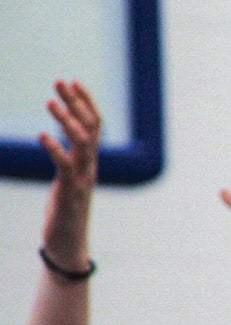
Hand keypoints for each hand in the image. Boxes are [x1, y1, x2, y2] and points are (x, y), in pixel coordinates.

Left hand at [39, 80, 100, 261]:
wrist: (68, 244)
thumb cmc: (65, 213)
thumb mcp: (67, 181)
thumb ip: (67, 160)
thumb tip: (59, 141)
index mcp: (89, 161)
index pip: (94, 124)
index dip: (85, 102)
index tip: (72, 81)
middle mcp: (90, 166)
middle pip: (90, 127)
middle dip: (76, 102)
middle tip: (60, 81)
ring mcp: (82, 178)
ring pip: (81, 142)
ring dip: (67, 120)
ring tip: (50, 102)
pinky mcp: (70, 191)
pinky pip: (65, 165)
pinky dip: (55, 149)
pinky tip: (42, 136)